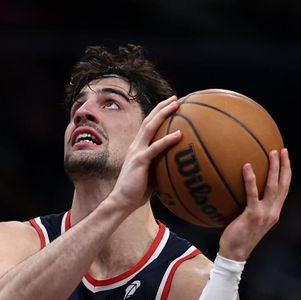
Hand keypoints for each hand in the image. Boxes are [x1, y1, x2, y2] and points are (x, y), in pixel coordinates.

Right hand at [110, 96, 182, 212]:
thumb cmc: (136, 192)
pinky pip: (156, 148)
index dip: (158, 114)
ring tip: (177, 105)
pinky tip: (179, 134)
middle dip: (162, 107)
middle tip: (175, 98)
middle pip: (149, 120)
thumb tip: (176, 167)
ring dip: (164, 114)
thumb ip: (159, 167)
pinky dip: (167, 140)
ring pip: (150, 127)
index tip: (170, 106)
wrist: (121, 201)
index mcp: (137, 148)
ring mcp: (136, 152)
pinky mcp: (140, 161)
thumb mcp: (150, 176)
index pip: (147, 126)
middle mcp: (135, 146)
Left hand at [219, 149, 290, 260]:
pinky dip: (251, 180)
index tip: (284, 158)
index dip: (286, 173)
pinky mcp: (253, 215)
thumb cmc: (236, 235)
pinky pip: (252, 194)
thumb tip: (234, 188)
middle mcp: (273, 212)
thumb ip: (248, 205)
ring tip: (271, 152)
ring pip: (273, 187)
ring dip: (274, 168)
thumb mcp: (247, 219)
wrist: (235, 253)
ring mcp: (265, 214)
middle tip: (281, 150)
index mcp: (273, 212)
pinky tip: (246, 166)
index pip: (284, 189)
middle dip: (284, 166)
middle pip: (283, 185)